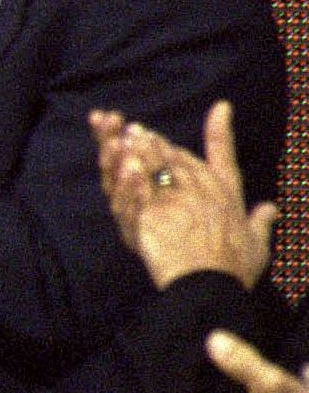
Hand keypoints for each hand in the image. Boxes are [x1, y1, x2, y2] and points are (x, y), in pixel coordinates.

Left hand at [93, 100, 273, 289]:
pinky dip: (129, 172)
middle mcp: (202, 190)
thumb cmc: (233, 269)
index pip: (225, 156)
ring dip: (140, 149)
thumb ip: (261, 222)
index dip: (221, 130)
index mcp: (227, 194)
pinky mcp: (151, 214)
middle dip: (158, 142)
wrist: (208, 285)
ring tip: (125, 135)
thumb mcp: (257, 244)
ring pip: (156, 166)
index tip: (220, 107)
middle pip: (178, 157)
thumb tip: (271, 208)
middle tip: (138, 130)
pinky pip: (137, 189)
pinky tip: (121, 160)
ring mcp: (176, 199)